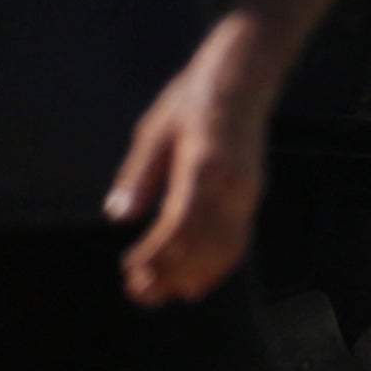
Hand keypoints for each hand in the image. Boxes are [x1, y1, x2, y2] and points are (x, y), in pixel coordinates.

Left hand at [104, 27, 270, 304]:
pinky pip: (239, 240)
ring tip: (161, 293)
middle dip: (170, 274)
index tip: (128, 269)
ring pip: (226, 249)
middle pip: (203, 245)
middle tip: (138, 293)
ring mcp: (248, 192)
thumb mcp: (153, 131)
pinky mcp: (253, 195)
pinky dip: (218, 266)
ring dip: (193, 275)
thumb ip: (138, 176)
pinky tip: (196, 281)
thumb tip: (117, 216)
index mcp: (204, 167)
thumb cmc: (192, 100)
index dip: (154, 255)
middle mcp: (233, 185)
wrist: (244, 77)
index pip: (179, 226)